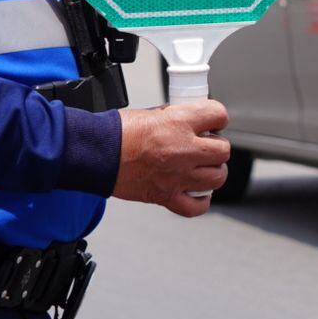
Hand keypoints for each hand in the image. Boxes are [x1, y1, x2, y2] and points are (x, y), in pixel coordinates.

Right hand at [112, 100, 230, 215]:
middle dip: (217, 147)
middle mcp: (182, 150)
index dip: (218, 117)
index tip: (214, 121)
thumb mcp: (152, 112)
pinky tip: (198, 192)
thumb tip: (190, 120)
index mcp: (178, 123)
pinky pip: (196, 206)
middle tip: (206, 145)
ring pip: (217, 178)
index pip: (219, 114)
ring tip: (203, 167)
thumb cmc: (116, 132)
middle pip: (223, 150)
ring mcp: (176, 176)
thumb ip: (175, 117)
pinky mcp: (165, 196)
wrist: (95, 154)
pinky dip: (201, 201)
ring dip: (213, 172)